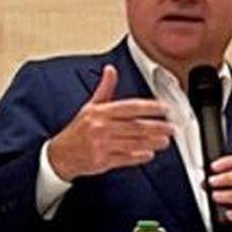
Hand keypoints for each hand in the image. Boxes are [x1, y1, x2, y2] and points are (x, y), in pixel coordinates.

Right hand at [45, 64, 172, 180]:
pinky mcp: (103, 161)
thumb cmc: (78, 130)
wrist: (60, 154)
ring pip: (133, 143)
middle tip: (171, 127)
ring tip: (165, 141)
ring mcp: (102, 145)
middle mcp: (101, 127)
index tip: (164, 108)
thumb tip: (110, 70)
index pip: (130, 107)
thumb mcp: (89, 107)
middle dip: (157, 127)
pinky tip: (149, 154)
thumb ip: (104, 89)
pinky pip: (125, 158)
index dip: (149, 107)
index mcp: (100, 112)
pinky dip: (139, 157)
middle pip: (135, 126)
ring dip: (152, 142)